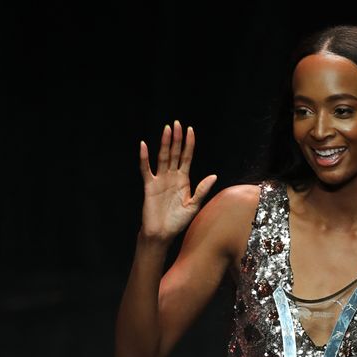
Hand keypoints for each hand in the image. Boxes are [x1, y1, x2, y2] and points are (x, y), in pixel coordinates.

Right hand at [138, 120, 216, 241]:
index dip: (189, 144)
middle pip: (174, 153)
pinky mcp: (149, 186)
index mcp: (183, 180)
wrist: (163, 233)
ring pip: (162, 157)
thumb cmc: (178, 221)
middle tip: (177, 123)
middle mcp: (172, 176)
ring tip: (166, 129)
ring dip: (164, 143)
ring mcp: (160, 180)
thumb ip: (202, 190)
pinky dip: (144, 158)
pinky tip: (143, 145)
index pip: (186, 157)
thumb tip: (213, 175)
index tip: (190, 130)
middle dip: (176, 139)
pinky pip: (146, 169)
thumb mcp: (194, 206)